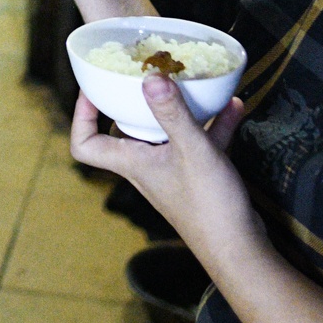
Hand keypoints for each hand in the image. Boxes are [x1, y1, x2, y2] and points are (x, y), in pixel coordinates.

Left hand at [69, 76, 263, 272]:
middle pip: (126, 129)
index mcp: (132, 162)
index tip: (94, 88)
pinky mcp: (196, 175)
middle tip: (143, 72)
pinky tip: (231, 105)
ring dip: (180, 107)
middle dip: (134, 99)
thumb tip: (150, 78)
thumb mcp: (193, 151)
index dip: (82, 116)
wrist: (240, 250)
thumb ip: (172, 113)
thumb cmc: (209, 208)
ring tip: (193, 81)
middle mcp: (146, 166)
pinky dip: (212, 123)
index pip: (86, 144)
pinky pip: (199, 140)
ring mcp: (171, 170)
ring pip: (167, 131)